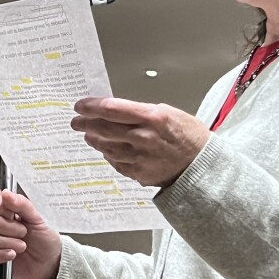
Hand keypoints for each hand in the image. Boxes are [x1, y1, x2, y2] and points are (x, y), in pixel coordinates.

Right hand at [0, 187, 61, 278]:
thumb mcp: (38, 218)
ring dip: (5, 242)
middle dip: (5, 226)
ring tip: (21, 245)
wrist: (48, 262)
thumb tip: (6, 193)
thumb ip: (22, 204)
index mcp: (5, 208)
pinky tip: (11, 254)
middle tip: (22, 231)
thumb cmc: (43, 238)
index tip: (9, 212)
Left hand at [71, 97, 210, 186]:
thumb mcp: (168, 112)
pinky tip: (106, 150)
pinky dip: (109, 155)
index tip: (81, 105)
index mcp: (152, 117)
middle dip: (85, 123)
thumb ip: (140, 111)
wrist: (202, 164)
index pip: (112, 109)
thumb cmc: (189, 135)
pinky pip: (116, 162)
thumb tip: (115, 110)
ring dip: (94, 140)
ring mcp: (140, 157)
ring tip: (89, 135)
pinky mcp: (139, 173)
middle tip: (76, 121)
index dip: (91, 106)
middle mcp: (144, 137)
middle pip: (104, 128)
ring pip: (106, 147)